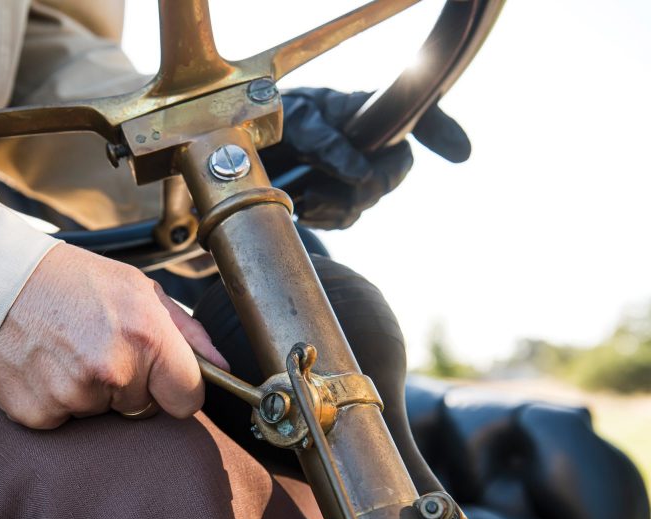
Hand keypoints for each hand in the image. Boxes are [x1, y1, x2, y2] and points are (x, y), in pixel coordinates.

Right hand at [0, 243, 228, 428]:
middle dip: (127, 386)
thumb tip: (222, 368)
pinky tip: (45, 367)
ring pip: (101, 414)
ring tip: (67, 352)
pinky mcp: (39, 413)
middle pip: (142, 409)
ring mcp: (73, 395)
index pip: (187, 399)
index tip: (159, 376)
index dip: (175, 388)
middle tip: (97, 346)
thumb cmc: (74, 282)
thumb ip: (188, 332)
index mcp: (145, 336)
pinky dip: (56, 401)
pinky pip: (64, 421)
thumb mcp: (138, 289)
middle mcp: (113, 370)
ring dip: (89, 392)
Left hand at [259, 87, 470, 228]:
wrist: (245, 149)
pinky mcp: (339, 200)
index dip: (443, 132)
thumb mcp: (297, 121)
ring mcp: (356, 172)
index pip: (419, 118)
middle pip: (392, 173)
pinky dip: (325, 218)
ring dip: (337, 206)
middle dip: (364, 187)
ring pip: (366, 201)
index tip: (460, 154)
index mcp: (367, 111)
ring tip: (305, 198)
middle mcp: (369, 141)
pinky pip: (345, 219)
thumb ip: (327, 141)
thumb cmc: (275, 121)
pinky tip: (303, 208)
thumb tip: (361, 174)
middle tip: (326, 190)